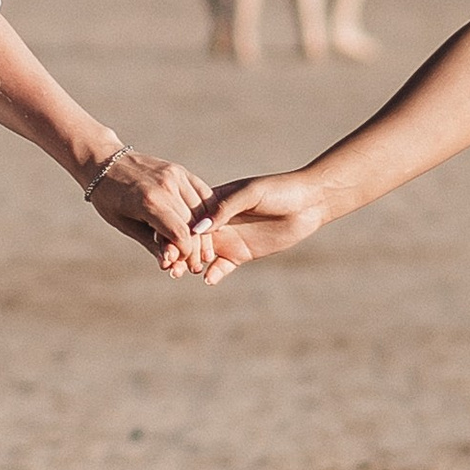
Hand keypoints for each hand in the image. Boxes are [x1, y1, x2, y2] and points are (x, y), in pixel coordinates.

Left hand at [85, 148, 213, 270]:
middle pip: (193, 225)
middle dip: (195, 248)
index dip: (184, 253)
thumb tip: (168, 264)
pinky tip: (201, 227)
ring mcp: (176, 175)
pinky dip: (205, 212)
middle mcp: (166, 186)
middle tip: (193, 265)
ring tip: (199, 250)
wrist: (104, 163)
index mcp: (149, 201)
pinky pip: (203, 194)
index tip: (180, 264)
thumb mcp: (125, 224)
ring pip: (202, 211)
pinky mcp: (180, 170)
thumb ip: (150, 243)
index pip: (180, 234)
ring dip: (203, 233)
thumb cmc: (110, 198)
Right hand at [179, 171, 328, 280]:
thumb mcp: (251, 194)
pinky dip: (213, 274)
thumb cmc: (279, 190)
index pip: (188, 217)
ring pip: (201, 255)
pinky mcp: (241, 255)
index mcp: (214, 202)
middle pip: (190, 239)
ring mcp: (228, 239)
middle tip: (167, 264)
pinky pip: (222, 268)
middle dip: (176, 250)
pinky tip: (209, 279)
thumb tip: (198, 227)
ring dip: (190, 265)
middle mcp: (217, 222)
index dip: (173, 228)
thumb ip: (225, 208)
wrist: (308, 203)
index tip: (162, 241)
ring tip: (180, 274)